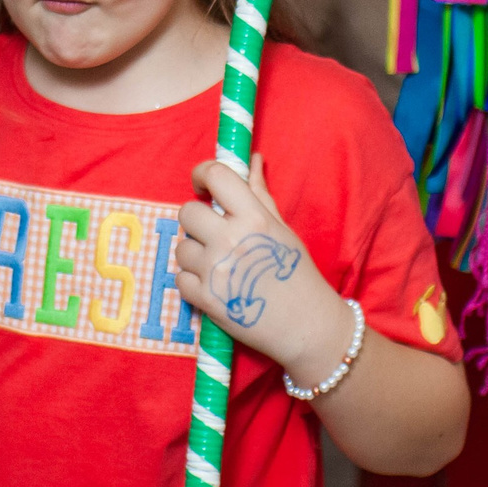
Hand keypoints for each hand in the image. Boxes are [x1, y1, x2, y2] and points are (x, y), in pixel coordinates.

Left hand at [175, 156, 355, 383]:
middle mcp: (230, 240)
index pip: (216, 176)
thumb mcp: (283, 229)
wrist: (307, 326)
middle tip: (213, 231)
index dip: (203, 174)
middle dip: (197, 219)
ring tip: (218, 264)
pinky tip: (213, 284)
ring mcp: (214, 271)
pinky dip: (193, 281)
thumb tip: (251, 160)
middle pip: (187, 212)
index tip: (203, 185)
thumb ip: (260, 194)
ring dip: (195, 252)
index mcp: (254, 218)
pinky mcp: (205, 299)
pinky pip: (180, 278)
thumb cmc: (299, 274)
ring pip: (182, 247)